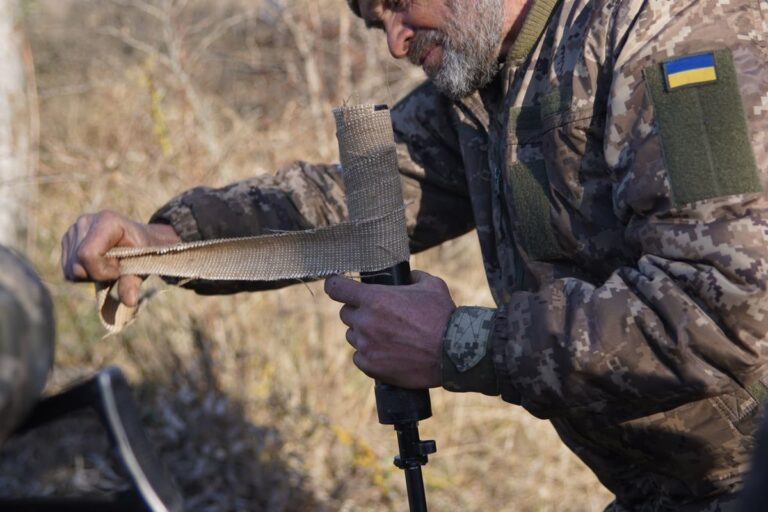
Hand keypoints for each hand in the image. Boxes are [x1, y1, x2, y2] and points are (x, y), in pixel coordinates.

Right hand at [61, 210, 179, 306]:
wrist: (136, 239)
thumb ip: (132, 281)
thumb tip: (129, 302)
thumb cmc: (141, 249)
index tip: (118, 271)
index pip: (87, 254)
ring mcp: (72, 230)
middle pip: (77, 265)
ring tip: (107, 264)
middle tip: (116, 268)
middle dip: (97, 274)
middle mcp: (85, 222)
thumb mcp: (142, 263)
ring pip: (70, 270)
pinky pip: (67, 270)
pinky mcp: (67, 241)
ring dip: (90, 275)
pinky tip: (97, 265)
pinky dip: (83, 274)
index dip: (101, 271)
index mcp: (106, 221)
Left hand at [324, 270, 455, 388]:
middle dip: (359, 312)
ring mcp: (366, 345)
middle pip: (345, 313)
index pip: (336, 288)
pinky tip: (387, 352)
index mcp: (374, 298)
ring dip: (364, 334)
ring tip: (388, 336)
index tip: (335, 285)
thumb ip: (413, 277)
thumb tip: (408, 277)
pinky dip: (369, 354)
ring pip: (353, 335)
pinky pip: (360, 357)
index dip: (334, 285)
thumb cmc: (443, 316)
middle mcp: (365, 321)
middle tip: (379, 316)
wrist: (453, 353)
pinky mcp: (371, 366)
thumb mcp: (431, 285)